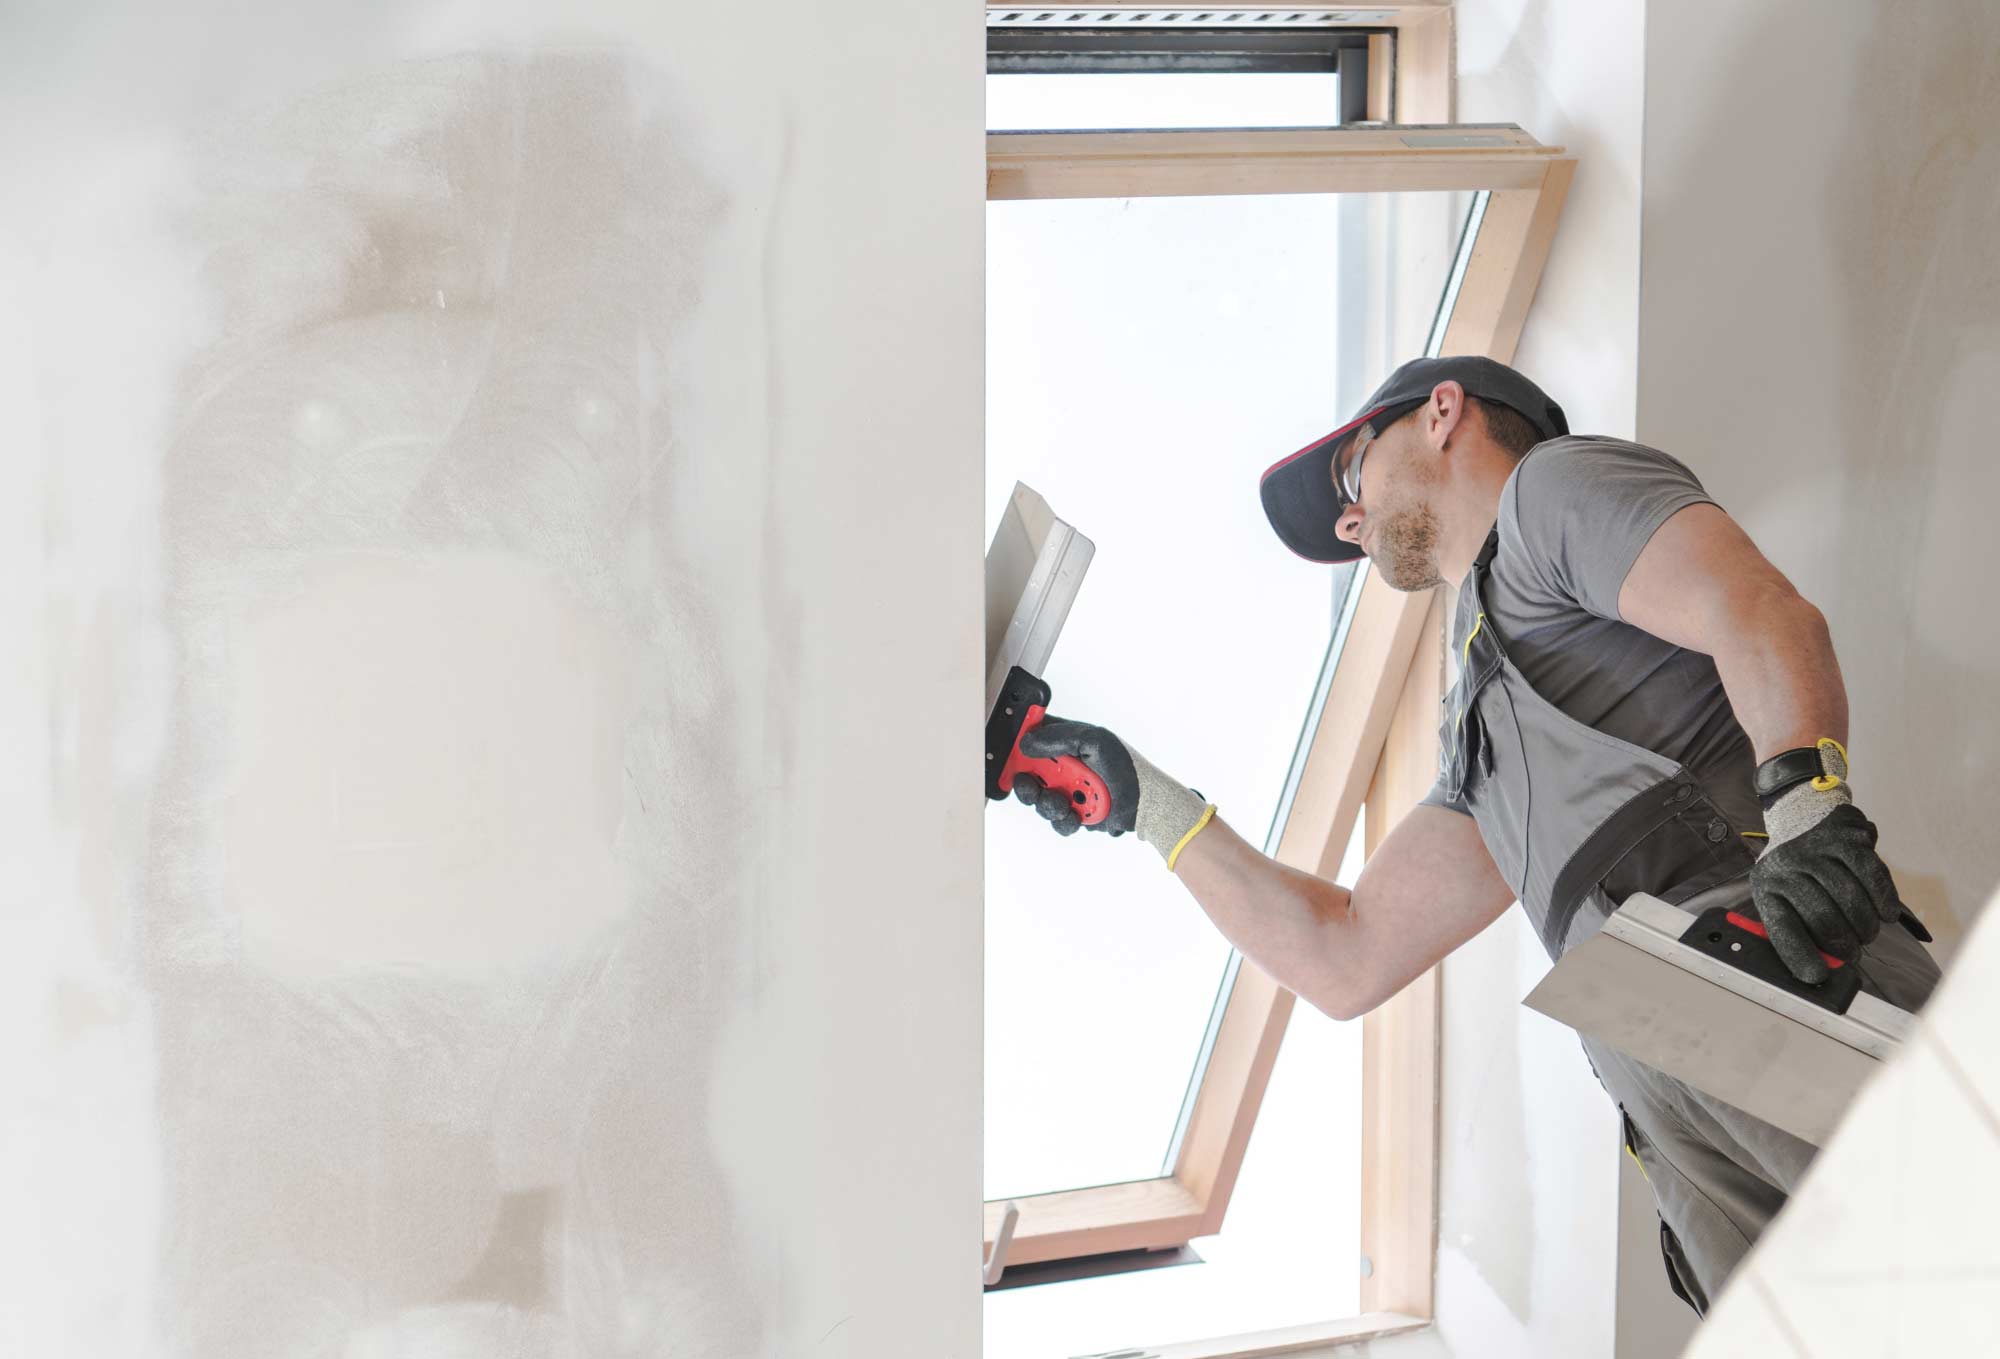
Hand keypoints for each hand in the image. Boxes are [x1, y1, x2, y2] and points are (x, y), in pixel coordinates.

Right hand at [1011, 716, 1140, 836]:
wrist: (1144, 804)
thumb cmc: (1126, 767)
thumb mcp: (1095, 740)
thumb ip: (1060, 738)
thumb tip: (1027, 742)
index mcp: (1067, 743)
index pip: (1033, 739)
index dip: (1018, 747)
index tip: (1011, 756)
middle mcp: (1064, 767)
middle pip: (1028, 775)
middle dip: (1028, 784)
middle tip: (1032, 787)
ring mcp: (1067, 791)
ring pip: (1039, 801)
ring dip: (1050, 804)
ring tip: (1066, 804)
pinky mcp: (1073, 813)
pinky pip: (1056, 821)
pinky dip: (1065, 820)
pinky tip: (1077, 815)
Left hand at [1748, 803, 1903, 982]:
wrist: (1801, 815)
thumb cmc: (1794, 870)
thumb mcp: (1781, 896)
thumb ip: (1796, 928)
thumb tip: (1817, 971)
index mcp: (1766, 886)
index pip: (1782, 927)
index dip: (1801, 955)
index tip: (1817, 975)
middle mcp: (1786, 865)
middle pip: (1823, 916)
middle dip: (1844, 944)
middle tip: (1853, 952)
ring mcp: (1816, 849)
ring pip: (1850, 897)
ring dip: (1865, 925)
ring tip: (1867, 934)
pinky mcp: (1845, 838)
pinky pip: (1871, 873)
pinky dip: (1883, 899)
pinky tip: (1887, 915)